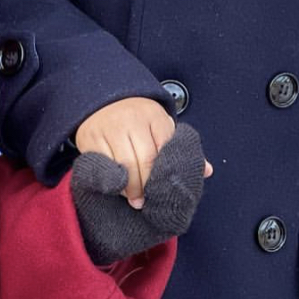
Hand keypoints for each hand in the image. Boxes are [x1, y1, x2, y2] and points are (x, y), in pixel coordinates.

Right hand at [77, 97, 204, 206]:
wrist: (104, 95)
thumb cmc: (138, 118)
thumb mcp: (160, 126)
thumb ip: (180, 149)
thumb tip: (207, 171)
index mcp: (155, 117)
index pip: (164, 152)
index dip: (164, 177)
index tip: (164, 193)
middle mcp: (132, 120)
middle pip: (145, 161)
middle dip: (146, 187)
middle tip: (145, 203)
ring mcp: (109, 127)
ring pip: (123, 165)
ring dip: (129, 187)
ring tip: (133, 199)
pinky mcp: (90, 136)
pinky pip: (103, 164)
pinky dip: (111, 179)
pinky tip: (116, 186)